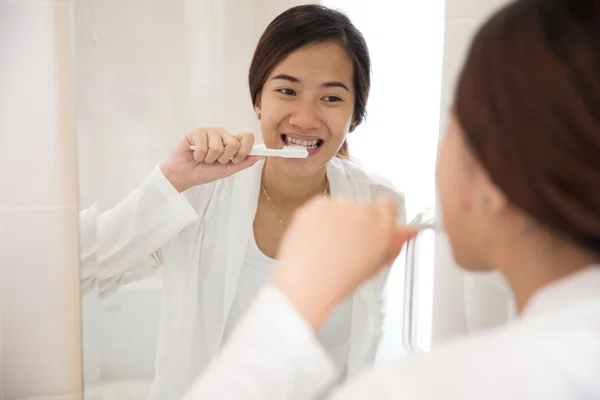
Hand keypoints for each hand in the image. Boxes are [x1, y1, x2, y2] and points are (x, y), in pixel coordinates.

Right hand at [160, 127, 262, 191]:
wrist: (185, 175)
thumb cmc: (206, 172)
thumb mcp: (229, 170)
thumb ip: (245, 162)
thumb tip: (263, 155)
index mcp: (232, 142)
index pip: (247, 137)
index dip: (244, 150)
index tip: (236, 160)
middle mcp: (223, 134)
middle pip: (234, 142)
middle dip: (224, 158)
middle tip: (215, 161)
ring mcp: (211, 131)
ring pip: (218, 146)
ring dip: (210, 158)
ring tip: (203, 158)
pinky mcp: (198, 131)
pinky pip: (204, 145)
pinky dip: (199, 155)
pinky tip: (195, 154)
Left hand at [272, 196, 416, 330]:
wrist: (306, 282)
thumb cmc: (339, 280)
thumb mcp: (376, 265)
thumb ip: (394, 243)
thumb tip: (409, 230)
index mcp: (384, 228)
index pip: (388, 205)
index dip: (378, 217)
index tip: (369, 228)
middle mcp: (365, 213)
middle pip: (364, 207)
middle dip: (356, 221)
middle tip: (346, 245)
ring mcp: (341, 206)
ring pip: (341, 207)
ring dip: (336, 220)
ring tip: (327, 246)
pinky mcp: (319, 203)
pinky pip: (322, 206)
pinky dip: (318, 218)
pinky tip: (316, 238)